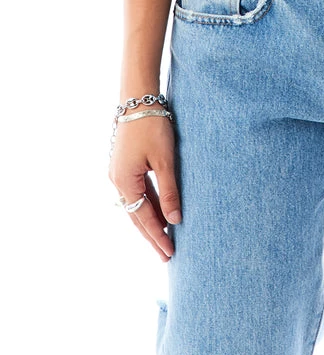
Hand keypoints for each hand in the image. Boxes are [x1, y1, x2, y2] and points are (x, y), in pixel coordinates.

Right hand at [108, 116, 181, 261]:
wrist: (137, 99)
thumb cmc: (152, 126)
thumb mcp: (165, 160)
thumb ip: (169, 192)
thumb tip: (175, 221)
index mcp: (125, 182)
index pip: (143, 218)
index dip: (158, 236)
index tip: (170, 253)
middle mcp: (117, 180)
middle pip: (136, 216)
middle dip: (152, 235)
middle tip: (166, 256)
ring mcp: (119, 173)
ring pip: (136, 204)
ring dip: (150, 221)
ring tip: (164, 239)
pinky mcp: (124, 165)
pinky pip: (136, 192)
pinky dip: (147, 205)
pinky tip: (158, 212)